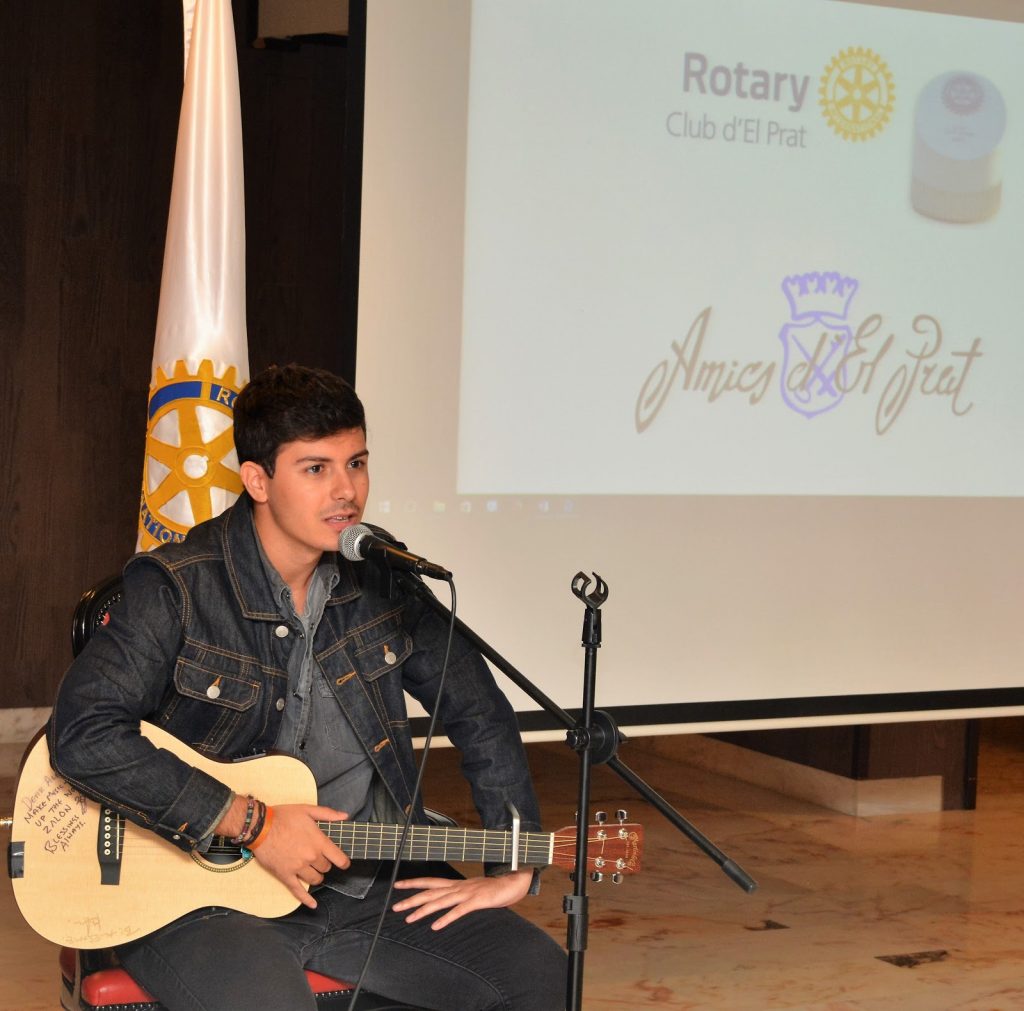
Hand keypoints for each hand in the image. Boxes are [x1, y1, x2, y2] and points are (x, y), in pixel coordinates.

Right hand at [249, 804, 349, 908]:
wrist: (260, 827)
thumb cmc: (284, 816)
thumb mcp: (308, 810)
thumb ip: (328, 814)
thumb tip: (344, 816)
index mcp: (318, 841)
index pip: (339, 858)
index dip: (344, 862)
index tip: (344, 863)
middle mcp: (310, 856)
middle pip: (326, 868)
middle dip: (325, 864)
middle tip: (319, 858)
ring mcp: (298, 867)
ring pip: (315, 880)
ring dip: (317, 876)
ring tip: (313, 870)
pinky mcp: (285, 875)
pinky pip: (297, 891)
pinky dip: (306, 900)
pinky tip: (313, 905)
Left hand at [391, 869, 532, 929]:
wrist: (513, 882)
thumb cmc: (492, 889)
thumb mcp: (472, 892)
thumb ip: (459, 897)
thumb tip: (446, 904)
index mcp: (456, 884)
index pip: (430, 882)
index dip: (413, 883)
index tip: (397, 885)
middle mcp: (458, 887)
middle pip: (430, 892)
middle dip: (411, 899)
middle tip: (394, 907)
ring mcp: (467, 893)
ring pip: (441, 901)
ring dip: (423, 910)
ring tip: (409, 918)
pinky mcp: (477, 901)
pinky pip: (459, 911)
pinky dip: (446, 918)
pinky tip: (436, 927)